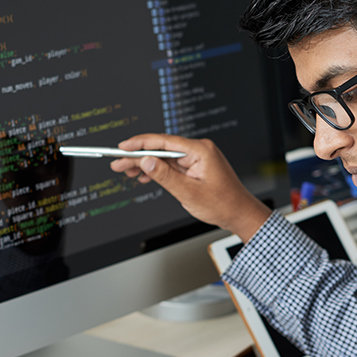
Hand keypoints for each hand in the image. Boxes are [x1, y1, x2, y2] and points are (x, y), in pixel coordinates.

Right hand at [110, 134, 271, 242]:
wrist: (239, 214)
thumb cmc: (223, 204)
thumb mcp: (189, 192)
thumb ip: (165, 176)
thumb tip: (146, 162)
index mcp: (200, 150)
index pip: (164, 142)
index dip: (140, 143)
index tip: (123, 147)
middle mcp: (199, 150)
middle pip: (161, 149)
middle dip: (138, 156)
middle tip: (118, 163)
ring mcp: (197, 159)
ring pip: (164, 158)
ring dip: (145, 165)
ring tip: (126, 171)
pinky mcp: (195, 167)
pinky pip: (171, 166)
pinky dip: (157, 171)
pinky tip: (143, 177)